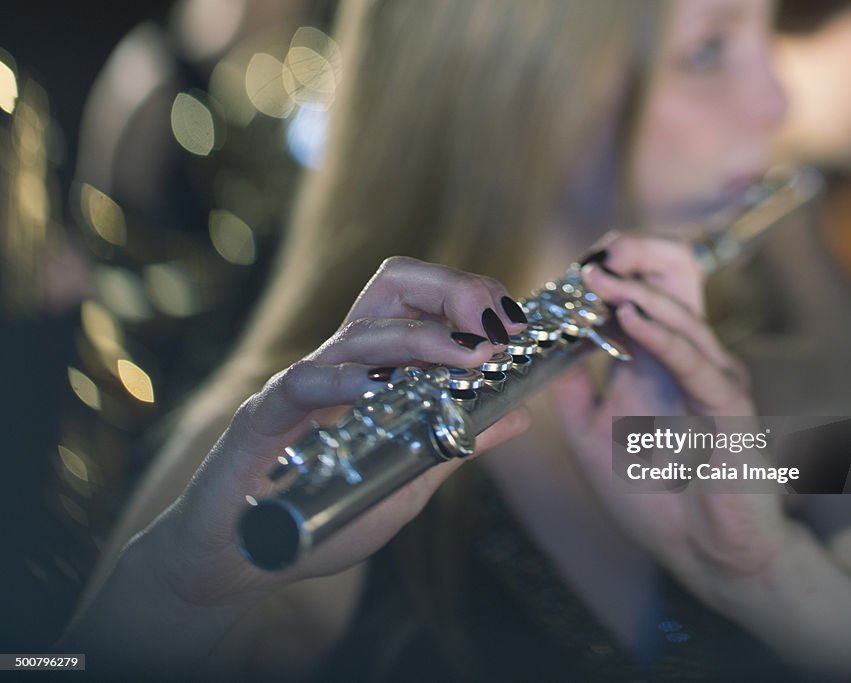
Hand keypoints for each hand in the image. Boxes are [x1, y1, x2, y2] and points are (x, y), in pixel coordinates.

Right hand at [140, 257, 530, 606]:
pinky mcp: (267, 416)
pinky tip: (377, 388)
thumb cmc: (324, 516)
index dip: (471, 299)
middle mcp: (344, 362)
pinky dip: (342, 380)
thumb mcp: (412, 475)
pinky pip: (304, 383)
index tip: (514, 325)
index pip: (425, 301)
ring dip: (421, 338)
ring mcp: (305, 383)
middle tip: (494, 324)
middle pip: (393, 285)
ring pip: (360, 332)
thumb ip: (459, 441)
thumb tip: (520, 414)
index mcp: (379, 368)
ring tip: (468, 356)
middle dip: (451, 289)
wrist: (244, 558)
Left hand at [553, 233, 786, 597]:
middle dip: (634, 257)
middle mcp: (690, 359)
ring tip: (595, 274)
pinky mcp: (730, 409)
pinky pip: (694, 361)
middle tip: (590, 256)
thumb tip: (546, 353)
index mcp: (660, 361)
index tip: (570, 267)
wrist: (705, 556)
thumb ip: (574, 393)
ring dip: (636, 290)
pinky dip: (661, 335)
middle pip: (675, 280)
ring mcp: (713, 379)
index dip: (611, 270)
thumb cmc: (658, 498)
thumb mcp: (595, 437)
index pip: (644, 290)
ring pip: (681, 313)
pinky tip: (630, 317)